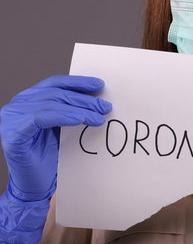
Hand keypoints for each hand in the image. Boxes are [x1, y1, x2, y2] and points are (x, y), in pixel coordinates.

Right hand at [0, 75, 111, 201]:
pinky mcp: (13, 134)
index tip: (100, 84)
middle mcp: (17, 105)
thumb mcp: (62, 126)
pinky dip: (65, 116)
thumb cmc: (49, 156)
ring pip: (51, 104)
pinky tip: (82, 120)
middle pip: (55, 93)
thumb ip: (71, 109)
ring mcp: (11, 118)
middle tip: (105, 106)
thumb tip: (97, 97)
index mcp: (28, 100)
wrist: (35, 184)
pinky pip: (41, 118)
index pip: (54, 83)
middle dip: (84, 99)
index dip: (78, 82)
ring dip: (80, 109)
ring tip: (99, 116)